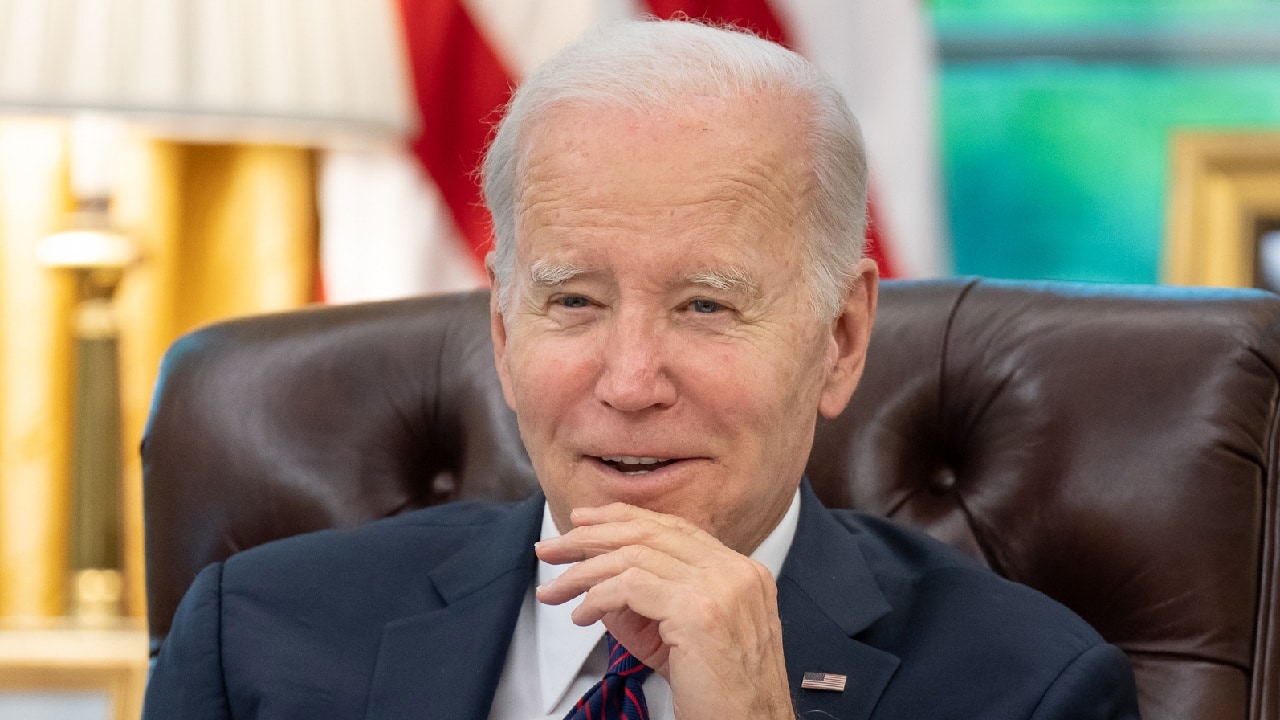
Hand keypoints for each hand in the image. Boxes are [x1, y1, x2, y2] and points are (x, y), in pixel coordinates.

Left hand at [534, 503, 793, 718]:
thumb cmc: (720, 695)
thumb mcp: (680, 638)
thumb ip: (646, 602)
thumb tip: (599, 579)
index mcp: (739, 571)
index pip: (673, 528)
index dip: (622, 520)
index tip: (585, 523)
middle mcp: (734, 571)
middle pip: (650, 534)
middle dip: (591, 537)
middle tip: (553, 549)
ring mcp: (720, 587)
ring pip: (634, 557)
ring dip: (583, 572)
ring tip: (556, 589)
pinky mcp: (698, 611)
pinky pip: (630, 587)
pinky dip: (596, 597)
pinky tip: (581, 614)